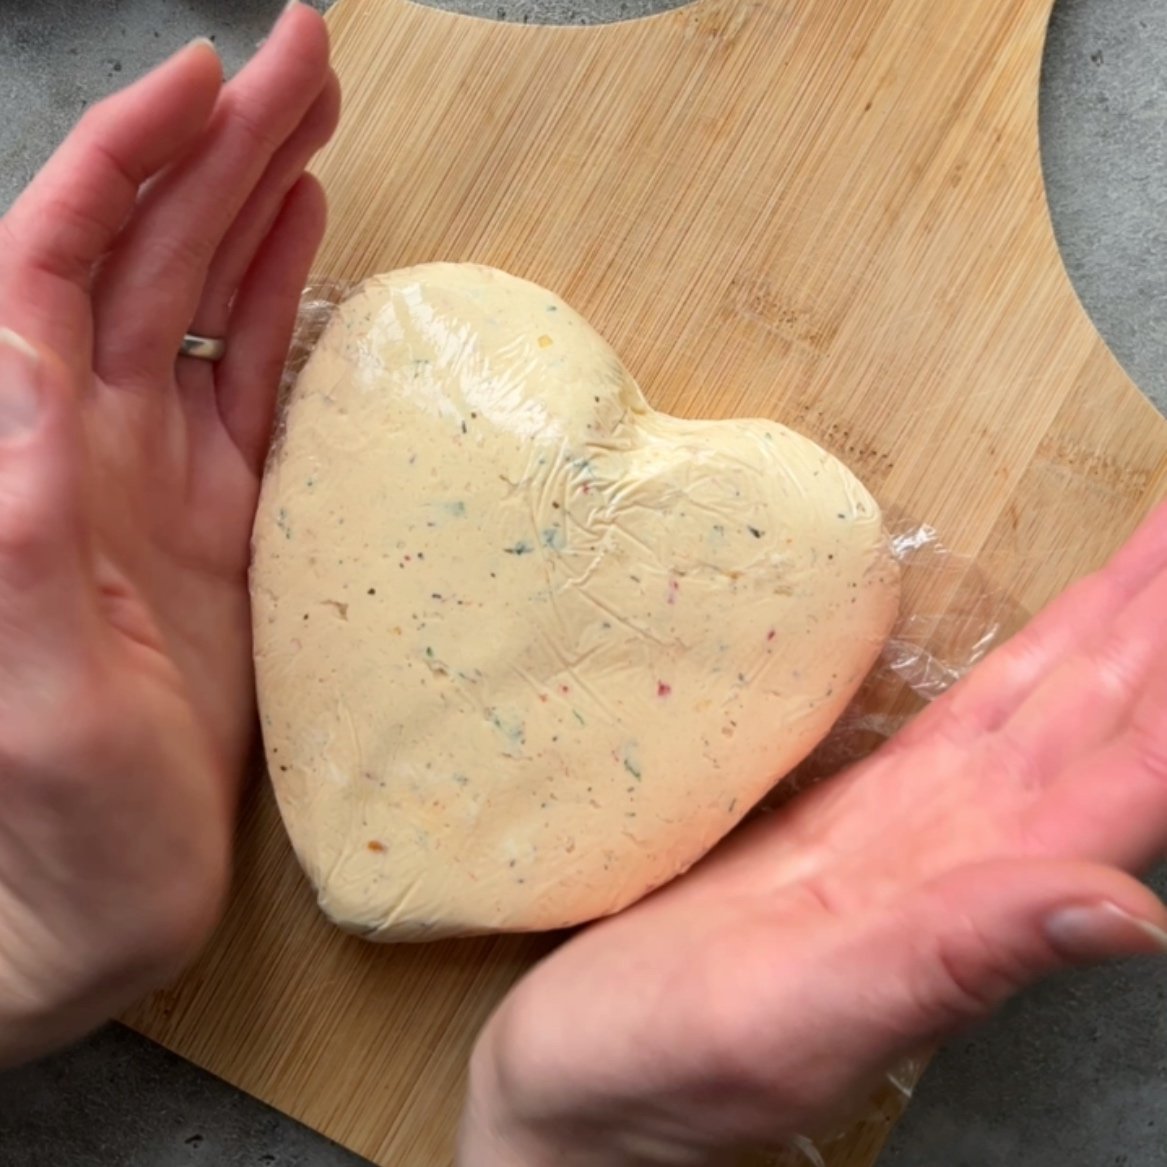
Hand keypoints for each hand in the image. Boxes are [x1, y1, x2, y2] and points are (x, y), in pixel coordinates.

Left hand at [0, 4, 337, 1064]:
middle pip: (149, 257)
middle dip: (219, 148)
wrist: (97, 899)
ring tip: (311, 118)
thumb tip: (27, 380)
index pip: (62, 266)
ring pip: (204, 303)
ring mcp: (155, 479)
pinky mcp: (215, 521)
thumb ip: (22, 534)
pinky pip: (246, 383)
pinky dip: (276, 303)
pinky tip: (304, 242)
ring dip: (255, 203)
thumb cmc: (53, 822)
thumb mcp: (31, 689)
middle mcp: (86, 449)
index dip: (131, 165)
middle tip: (302, 57)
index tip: (205, 83)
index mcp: (32, 463)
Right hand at [462, 499, 1166, 1165]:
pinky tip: (1044, 654)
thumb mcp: (793, 1018)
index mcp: (964, 896)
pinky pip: (958, 731)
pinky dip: (1016, 678)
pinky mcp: (842, 825)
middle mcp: (954, 860)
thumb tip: (1129, 913)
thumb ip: (949, 962)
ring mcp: (903, 839)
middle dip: (1153, 620)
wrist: (569, 1082)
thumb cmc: (651, 1067)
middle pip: (1096, 721)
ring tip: (1148, 560)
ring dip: (1105, 635)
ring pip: (1037, 715)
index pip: (1125, 773)